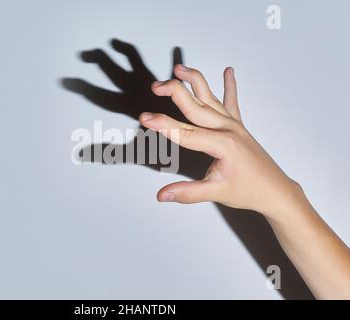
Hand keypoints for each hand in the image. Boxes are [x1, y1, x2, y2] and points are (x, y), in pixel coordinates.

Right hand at [140, 65, 300, 218]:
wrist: (275, 190)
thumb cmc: (250, 191)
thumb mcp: (216, 193)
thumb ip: (187, 193)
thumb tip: (162, 195)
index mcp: (222, 145)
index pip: (185, 132)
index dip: (163, 125)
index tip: (145, 118)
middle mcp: (227, 129)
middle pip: (195, 105)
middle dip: (174, 92)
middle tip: (155, 87)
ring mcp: (233, 125)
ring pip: (210, 97)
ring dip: (194, 81)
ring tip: (178, 69)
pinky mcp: (238, 126)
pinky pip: (232, 102)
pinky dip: (230, 86)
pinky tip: (229, 72)